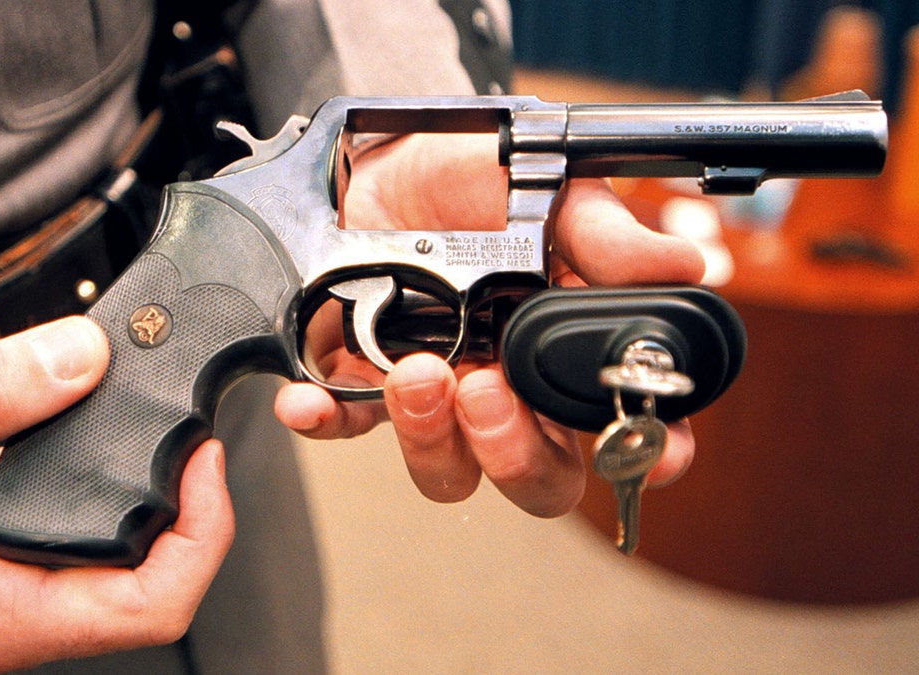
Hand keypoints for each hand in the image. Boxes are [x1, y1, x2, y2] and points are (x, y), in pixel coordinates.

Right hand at [0, 317, 233, 672]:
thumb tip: (80, 356)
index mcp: (0, 614)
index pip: (151, 606)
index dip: (200, 533)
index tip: (204, 461)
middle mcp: (17, 611)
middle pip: (152, 581)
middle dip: (188, 510)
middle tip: (192, 437)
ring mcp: (11, 586)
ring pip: (119, 556)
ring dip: (150, 496)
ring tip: (161, 432)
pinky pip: (76, 527)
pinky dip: (101, 481)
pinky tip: (97, 433)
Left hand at [275, 134, 704, 515]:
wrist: (384, 156)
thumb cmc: (474, 176)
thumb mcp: (542, 187)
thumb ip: (601, 232)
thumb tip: (682, 264)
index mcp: (562, 351)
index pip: (616, 427)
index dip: (640, 452)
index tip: (650, 450)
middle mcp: (507, 391)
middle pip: (534, 477)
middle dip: (514, 454)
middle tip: (487, 391)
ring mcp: (436, 396)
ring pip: (447, 471)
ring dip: (431, 438)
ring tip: (414, 371)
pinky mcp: (362, 384)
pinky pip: (344, 426)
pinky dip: (327, 421)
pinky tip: (313, 401)